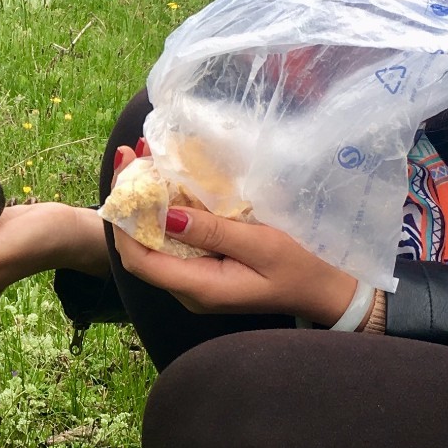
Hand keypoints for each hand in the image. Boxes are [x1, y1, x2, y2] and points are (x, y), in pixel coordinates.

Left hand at [106, 143, 359, 322]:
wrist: (323, 291)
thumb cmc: (300, 268)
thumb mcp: (261, 245)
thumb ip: (213, 231)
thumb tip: (167, 214)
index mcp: (199, 288)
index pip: (140, 260)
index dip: (124, 221)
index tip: (125, 178)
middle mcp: (188, 289)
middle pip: (140, 250)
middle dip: (129, 204)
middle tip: (128, 155)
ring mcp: (194, 281)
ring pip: (153, 244)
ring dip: (144, 204)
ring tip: (140, 158)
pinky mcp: (202, 270)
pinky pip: (172, 243)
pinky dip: (164, 212)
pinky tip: (165, 182)